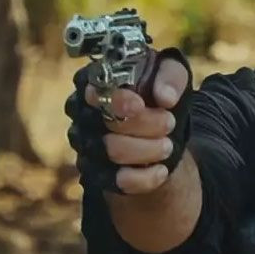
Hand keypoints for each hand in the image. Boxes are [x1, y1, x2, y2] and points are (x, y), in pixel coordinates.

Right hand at [66, 53, 191, 194]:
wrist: (159, 126)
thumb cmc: (157, 90)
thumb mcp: (171, 72)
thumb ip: (170, 76)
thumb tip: (166, 97)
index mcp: (95, 81)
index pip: (95, 91)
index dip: (117, 100)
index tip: (140, 105)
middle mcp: (83, 112)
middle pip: (107, 122)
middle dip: (146, 124)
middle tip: (169, 123)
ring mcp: (86, 144)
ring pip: (113, 151)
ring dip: (148, 150)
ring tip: (167, 146)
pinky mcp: (96, 173)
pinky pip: (117, 181)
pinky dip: (145, 178)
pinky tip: (161, 170)